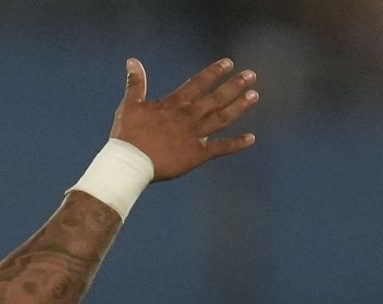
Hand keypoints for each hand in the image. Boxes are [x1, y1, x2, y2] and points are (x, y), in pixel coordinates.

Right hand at [111, 57, 258, 181]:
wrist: (131, 163)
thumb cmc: (128, 135)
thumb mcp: (130, 105)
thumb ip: (136, 83)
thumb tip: (133, 61)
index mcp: (174, 104)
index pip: (198, 83)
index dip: (214, 72)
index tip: (229, 63)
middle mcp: (189, 116)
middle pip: (217, 98)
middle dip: (235, 85)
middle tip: (251, 75)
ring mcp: (195, 135)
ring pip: (223, 118)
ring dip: (239, 107)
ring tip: (254, 96)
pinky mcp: (197, 155)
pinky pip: (221, 148)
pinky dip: (236, 144)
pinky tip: (251, 139)